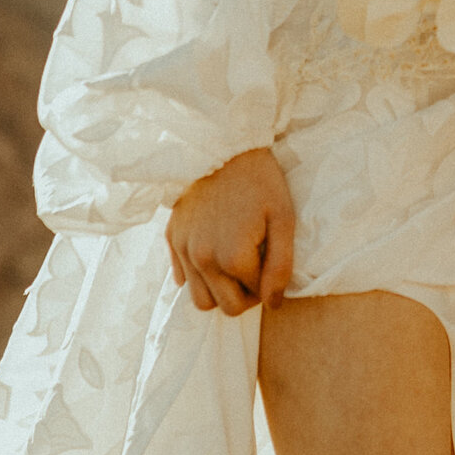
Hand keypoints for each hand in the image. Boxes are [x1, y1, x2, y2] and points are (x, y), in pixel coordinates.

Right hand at [168, 147, 296, 315]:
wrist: (224, 147)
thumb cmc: (260, 182)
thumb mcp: (283, 220)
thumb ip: (280, 267)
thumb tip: (273, 303)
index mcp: (232, 258)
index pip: (254, 297)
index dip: (267, 284)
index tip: (270, 261)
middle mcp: (203, 260)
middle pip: (225, 307)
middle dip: (245, 295)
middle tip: (255, 270)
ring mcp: (184, 250)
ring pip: (199, 300)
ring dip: (219, 292)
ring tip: (234, 267)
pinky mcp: (172, 238)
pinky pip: (181, 277)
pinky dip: (199, 276)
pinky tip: (213, 255)